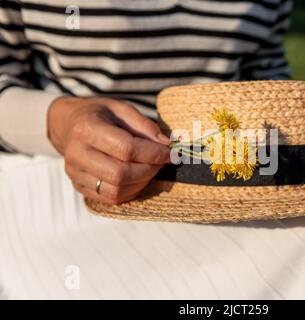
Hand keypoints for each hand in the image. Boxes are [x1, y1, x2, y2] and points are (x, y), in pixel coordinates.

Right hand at [48, 97, 170, 203]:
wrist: (68, 125)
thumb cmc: (100, 115)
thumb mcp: (122, 109)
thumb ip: (145, 126)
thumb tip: (166, 145)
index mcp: (87, 129)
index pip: (126, 149)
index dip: (153, 153)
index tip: (171, 152)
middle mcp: (77, 154)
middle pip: (120, 174)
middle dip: (149, 170)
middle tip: (162, 161)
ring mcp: (75, 174)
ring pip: (116, 190)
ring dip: (142, 182)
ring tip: (151, 168)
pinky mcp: (79, 187)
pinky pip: (110, 198)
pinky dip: (131, 190)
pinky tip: (139, 177)